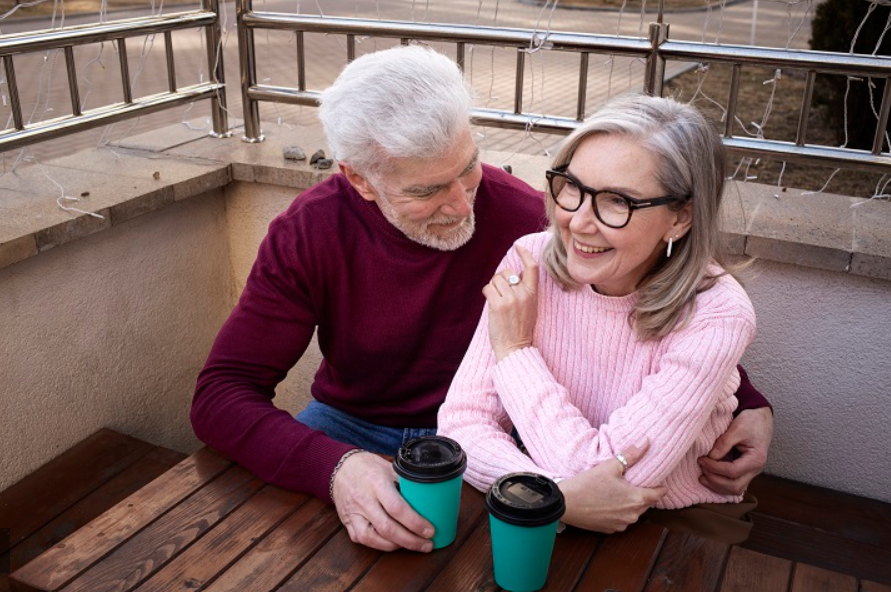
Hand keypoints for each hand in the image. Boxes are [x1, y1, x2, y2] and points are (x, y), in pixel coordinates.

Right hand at [331, 451, 433, 551]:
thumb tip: (428, 500)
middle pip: (388, 528)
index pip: (397, 508)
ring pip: (374, 538)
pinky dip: (381, 545)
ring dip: (397, 546)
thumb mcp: (389, 468)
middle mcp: (363, 500)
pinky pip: (364, 540)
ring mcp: (353, 514)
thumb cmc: (369, 467)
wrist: (341, 469)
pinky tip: (395, 544)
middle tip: (427, 544)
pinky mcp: (347, 523)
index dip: (415, 523)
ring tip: (414, 545)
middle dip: (411, 540)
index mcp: (376, 483)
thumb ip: (405, 484)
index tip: (430, 530)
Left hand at [483, 244, 538, 360]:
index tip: (518, 246)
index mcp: (533, 294)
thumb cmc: (521, 328)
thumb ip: (525, 290)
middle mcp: (523, 294)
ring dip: (493, 288)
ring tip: (497, 300)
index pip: (532, 268)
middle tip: (500, 292)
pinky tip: (491, 303)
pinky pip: (488, 289)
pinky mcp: (498, 305)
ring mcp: (510, 299)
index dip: (525, 254)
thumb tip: (518, 273)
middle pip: (507, 272)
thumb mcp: (531, 306)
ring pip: (495, 280)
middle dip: (500, 279)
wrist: (515, 347)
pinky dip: (487, 293)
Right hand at [558, 439, 666, 532]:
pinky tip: (609, 502)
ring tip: (621, 491)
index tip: (658, 480)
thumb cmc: (587, 484)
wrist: (565, 503)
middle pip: (647, 503)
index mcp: (636, 499)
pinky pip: (621, 519)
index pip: (659, 494)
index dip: (660, 486)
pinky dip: (620, 511)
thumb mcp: (610, 466)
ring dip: (631, 503)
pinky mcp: (610, 529)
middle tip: (636, 481)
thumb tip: (646, 441)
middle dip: (644, 493)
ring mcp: (621, 524)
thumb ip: (631, 455)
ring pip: (634, 512)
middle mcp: (632, 515)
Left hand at [699, 407, 773, 494]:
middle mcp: (756, 469)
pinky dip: (721, 484)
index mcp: (756, 459)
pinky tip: (710, 477)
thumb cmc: (751, 421)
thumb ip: (724, 443)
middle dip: (715, 481)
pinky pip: (734, 484)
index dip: (714, 468)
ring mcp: (751, 472)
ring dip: (717, 486)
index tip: (701, 459)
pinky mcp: (745, 471)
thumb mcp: (737, 428)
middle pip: (735, 486)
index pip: (732, 471)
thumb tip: (710, 457)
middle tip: (701, 468)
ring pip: (735, 489)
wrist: (761, 418)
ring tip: (703, 476)